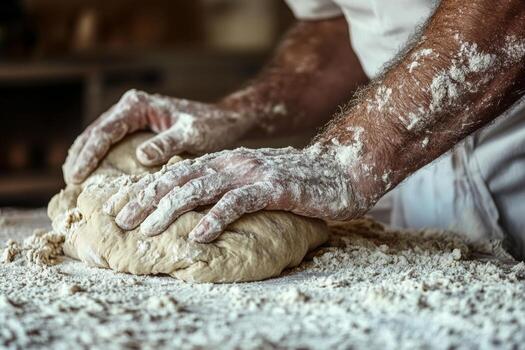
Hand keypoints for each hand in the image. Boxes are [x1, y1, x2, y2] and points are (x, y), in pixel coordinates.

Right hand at [63, 89, 250, 183]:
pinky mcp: (139, 127)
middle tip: (69, 181)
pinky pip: (112, 141)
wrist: (224, 120)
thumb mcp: (192, 135)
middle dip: (80, 155)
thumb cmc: (211, 126)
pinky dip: (100, 155)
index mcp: (139, 105)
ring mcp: (134, 116)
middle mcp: (132, 107)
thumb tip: (142, 156)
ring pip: (100, 136)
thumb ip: (168, 144)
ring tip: (74, 179)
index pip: (105, 131)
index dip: (89, 155)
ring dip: (86, 155)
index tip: (76, 176)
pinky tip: (94, 172)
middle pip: (96, 132)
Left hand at [103, 146, 362, 242]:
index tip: (121, 206)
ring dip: (171, 208)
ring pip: (201, 188)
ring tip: (148, 230)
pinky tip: (198, 235)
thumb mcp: (253, 180)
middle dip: (146, 199)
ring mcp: (253, 173)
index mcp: (225, 161)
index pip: (176, 171)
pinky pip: (238, 203)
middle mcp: (233, 162)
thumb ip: (226, 188)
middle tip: (121, 220)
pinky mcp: (274, 187)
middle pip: (180, 177)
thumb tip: (194, 209)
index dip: (146, 188)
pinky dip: (215, 218)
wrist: (340, 171)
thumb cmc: (295, 180)